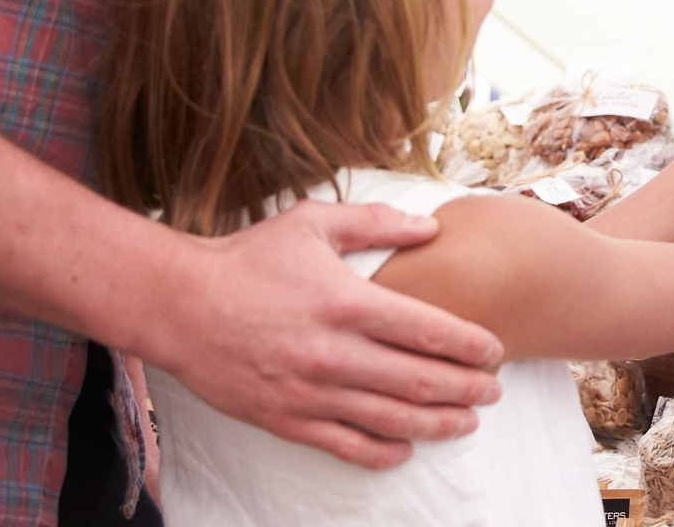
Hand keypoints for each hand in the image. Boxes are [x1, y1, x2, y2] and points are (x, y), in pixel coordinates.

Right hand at [141, 201, 504, 469]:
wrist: (179, 305)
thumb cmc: (247, 259)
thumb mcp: (311, 223)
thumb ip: (376, 222)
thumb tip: (432, 226)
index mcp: (347, 303)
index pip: (428, 331)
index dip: (470, 345)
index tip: (494, 351)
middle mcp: (334, 353)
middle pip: (420, 381)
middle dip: (466, 390)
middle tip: (493, 392)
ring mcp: (311, 392)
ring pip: (391, 420)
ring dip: (437, 425)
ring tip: (466, 423)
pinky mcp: (286, 419)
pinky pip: (346, 445)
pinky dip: (382, 452)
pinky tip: (407, 449)